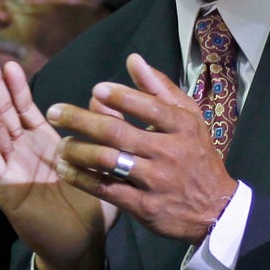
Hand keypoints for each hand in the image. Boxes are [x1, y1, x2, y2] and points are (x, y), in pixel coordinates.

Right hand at [0, 51, 115, 269]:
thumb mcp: (102, 163)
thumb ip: (103, 131)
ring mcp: (11, 168)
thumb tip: (104, 97)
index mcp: (43, 143)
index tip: (8, 60)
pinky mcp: (5, 187)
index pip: (24, 108)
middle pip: (3, 111)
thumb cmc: (92, 209)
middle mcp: (22, 152)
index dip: (15, 85)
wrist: (83, 248)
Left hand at [49, 55, 236, 244]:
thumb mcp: (188, 118)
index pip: (149, 107)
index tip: (96, 89)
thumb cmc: (195, 154)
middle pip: (119, 133)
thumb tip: (133, 59)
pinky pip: (107, 189)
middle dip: (82, 121)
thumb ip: (158, 88)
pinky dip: (82, 179)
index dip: (121, 96)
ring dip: (78, 151)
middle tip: (54, 112)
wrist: (215, 209)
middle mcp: (169, 152)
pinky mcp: (144, 206)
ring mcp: (156, 181)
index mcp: (182, 126)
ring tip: (60, 144)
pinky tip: (65, 169)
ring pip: (109, 162)